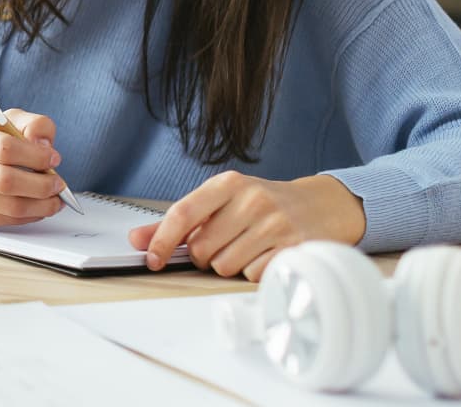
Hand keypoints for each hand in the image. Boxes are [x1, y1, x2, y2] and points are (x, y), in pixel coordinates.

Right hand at [0, 109, 66, 227]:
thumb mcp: (2, 122)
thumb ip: (33, 124)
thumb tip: (47, 146)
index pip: (6, 148)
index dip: (36, 156)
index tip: (54, 158)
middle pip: (8, 181)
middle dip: (43, 185)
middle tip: (58, 184)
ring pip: (12, 206)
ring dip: (43, 205)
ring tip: (54, 198)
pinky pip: (8, 220)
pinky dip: (31, 216)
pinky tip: (39, 207)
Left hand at [129, 172, 367, 279]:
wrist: (323, 205)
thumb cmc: (264, 205)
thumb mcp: (223, 201)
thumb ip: (180, 221)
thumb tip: (137, 239)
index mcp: (228, 184)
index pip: (183, 213)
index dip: (163, 240)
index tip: (152, 258)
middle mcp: (252, 200)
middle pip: (202, 249)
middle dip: (206, 255)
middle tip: (225, 243)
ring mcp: (276, 223)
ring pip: (226, 266)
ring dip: (231, 265)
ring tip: (249, 247)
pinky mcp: (295, 248)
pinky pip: (253, 276)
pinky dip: (254, 272)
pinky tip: (267, 256)